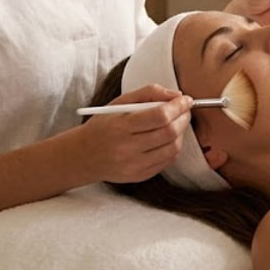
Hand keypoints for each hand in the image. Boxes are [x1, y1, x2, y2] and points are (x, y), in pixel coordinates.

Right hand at [77, 84, 192, 183]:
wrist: (83, 156)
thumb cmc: (103, 125)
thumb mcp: (119, 102)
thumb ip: (148, 93)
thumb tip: (176, 95)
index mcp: (121, 127)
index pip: (159, 116)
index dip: (178, 106)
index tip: (185, 99)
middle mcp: (127, 149)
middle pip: (169, 132)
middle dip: (183, 118)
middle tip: (185, 110)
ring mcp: (134, 165)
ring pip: (173, 148)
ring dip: (181, 132)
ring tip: (177, 122)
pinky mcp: (140, 176)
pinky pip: (167, 161)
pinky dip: (174, 146)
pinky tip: (168, 138)